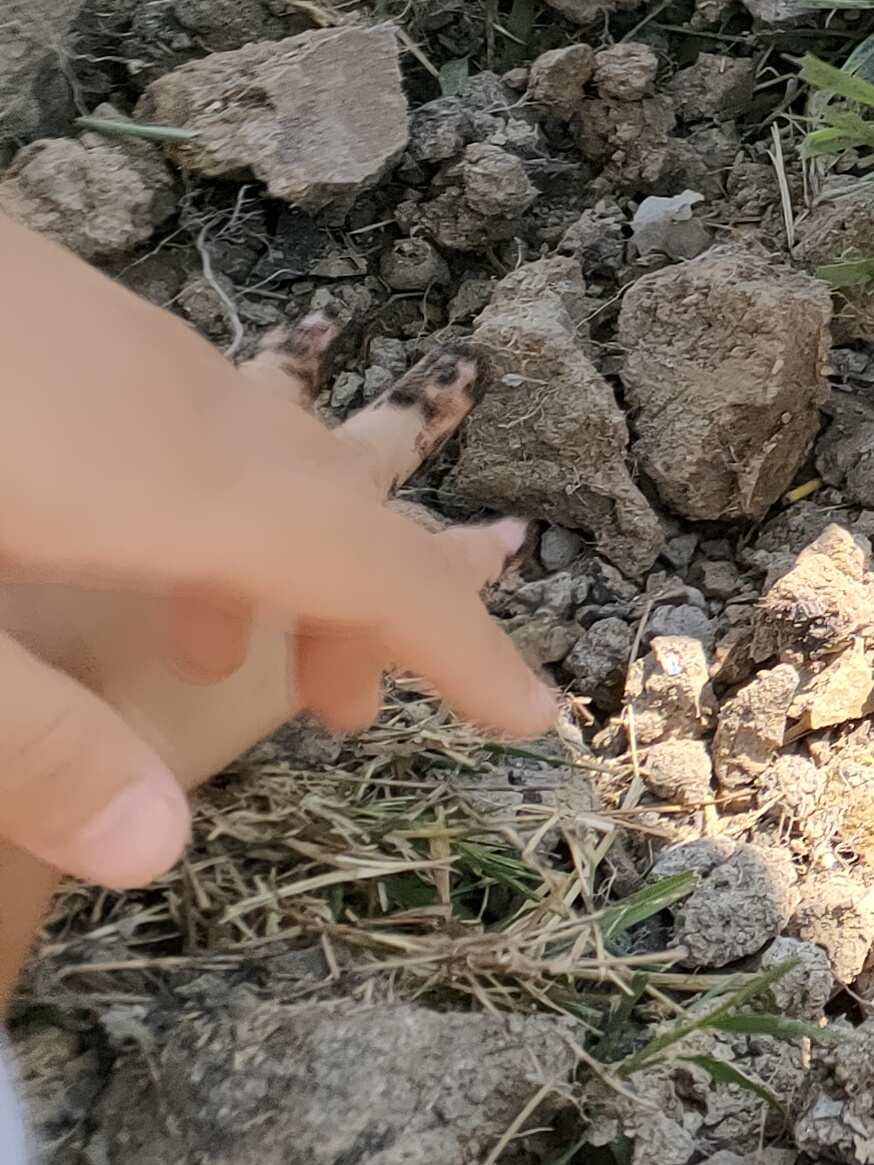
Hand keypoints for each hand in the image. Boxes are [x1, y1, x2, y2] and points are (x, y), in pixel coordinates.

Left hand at [0, 317, 511, 793]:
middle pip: (336, 506)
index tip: (533, 715)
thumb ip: (39, 739)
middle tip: (341, 715)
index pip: (372, 569)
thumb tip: (158, 848)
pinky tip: (113, 528)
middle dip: (369, 610)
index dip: (459, 646)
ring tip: (213, 654)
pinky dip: (212, 498)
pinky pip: (196, 416)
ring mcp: (136, 346)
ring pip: (266, 453)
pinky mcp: (77, 316)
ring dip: (277, 555)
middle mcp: (191, 405)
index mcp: (179, 489)